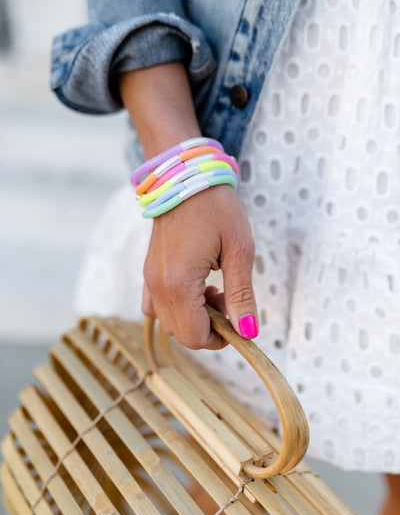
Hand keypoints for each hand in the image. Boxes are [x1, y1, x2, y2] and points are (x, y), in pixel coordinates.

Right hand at [142, 184, 258, 349]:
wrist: (185, 176)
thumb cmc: (215, 207)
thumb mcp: (239, 249)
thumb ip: (242, 295)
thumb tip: (248, 331)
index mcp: (179, 283)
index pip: (194, 336)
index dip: (219, 339)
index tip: (238, 322)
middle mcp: (158, 285)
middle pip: (180, 333)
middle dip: (208, 327)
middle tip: (227, 298)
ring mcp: (149, 277)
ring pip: (166, 320)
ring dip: (191, 317)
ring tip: (211, 290)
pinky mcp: (148, 269)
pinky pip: (153, 304)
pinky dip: (174, 306)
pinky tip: (192, 286)